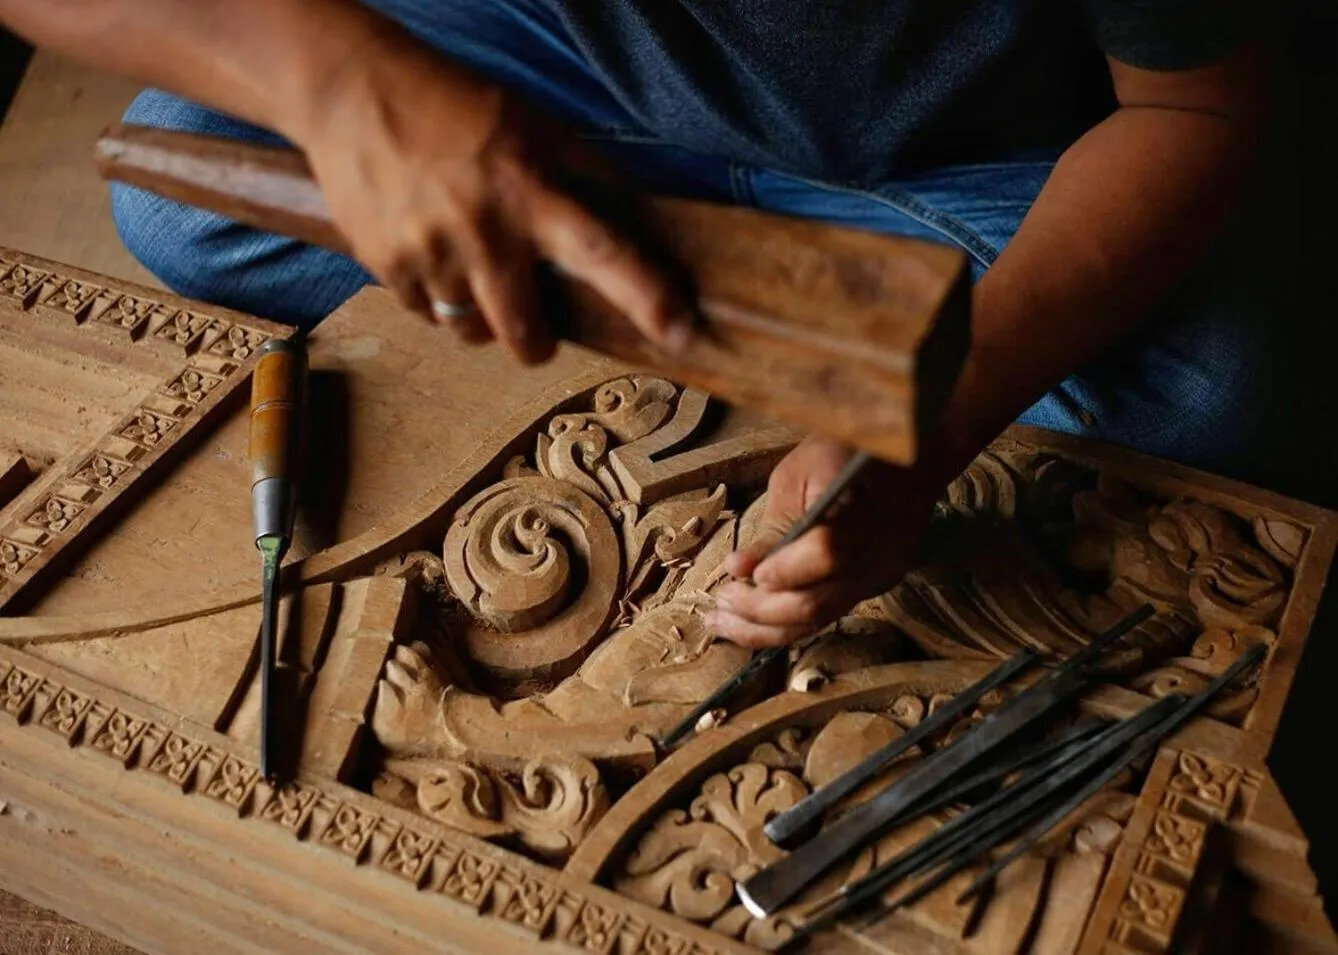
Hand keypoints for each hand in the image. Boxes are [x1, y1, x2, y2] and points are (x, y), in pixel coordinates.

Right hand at [295, 33, 691, 361]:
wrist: (352, 91)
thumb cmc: (457, 107)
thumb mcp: (534, 129)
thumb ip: (584, 179)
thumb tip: (639, 223)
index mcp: (530, 191)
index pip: (601, 252)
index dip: (645, 296)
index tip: (680, 333)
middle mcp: (483, 231)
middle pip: (525, 335)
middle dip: (536, 345)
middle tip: (538, 332)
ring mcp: (430, 254)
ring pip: (469, 329)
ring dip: (479, 316)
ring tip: (470, 270)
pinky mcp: (386, 266)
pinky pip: (424, 314)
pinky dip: (434, 297)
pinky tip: (429, 252)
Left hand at [706, 435, 946, 647]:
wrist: (909, 461)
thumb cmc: (844, 457)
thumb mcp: (798, 476)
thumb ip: (773, 528)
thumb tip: (739, 570)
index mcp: (858, 510)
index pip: (826, 553)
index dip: (784, 569)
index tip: (744, 573)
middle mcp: (874, 554)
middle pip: (818, 602)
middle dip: (760, 611)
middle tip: (721, 602)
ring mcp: (877, 577)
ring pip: (819, 621)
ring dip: (766, 629)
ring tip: (723, 621)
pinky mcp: (873, 588)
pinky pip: (827, 615)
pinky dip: (787, 624)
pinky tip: (752, 622)